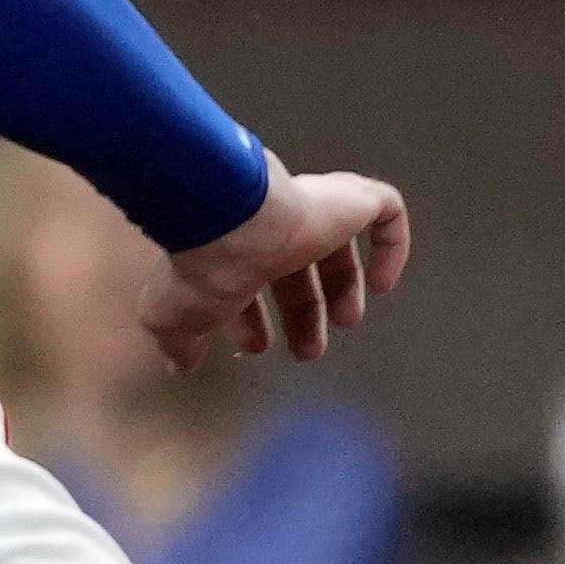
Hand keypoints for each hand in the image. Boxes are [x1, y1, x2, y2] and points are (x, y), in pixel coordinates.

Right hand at [137, 162, 409, 369]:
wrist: (225, 214)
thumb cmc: (198, 266)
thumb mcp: (173, 316)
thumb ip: (178, 341)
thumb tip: (179, 364)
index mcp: (227, 244)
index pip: (244, 278)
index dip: (250, 317)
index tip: (256, 347)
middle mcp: (267, 222)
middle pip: (292, 265)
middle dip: (301, 309)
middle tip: (308, 349)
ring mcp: (309, 207)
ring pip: (334, 242)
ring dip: (341, 285)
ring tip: (347, 321)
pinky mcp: (347, 198)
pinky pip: (384, 212)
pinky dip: (391, 248)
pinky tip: (384, 285)